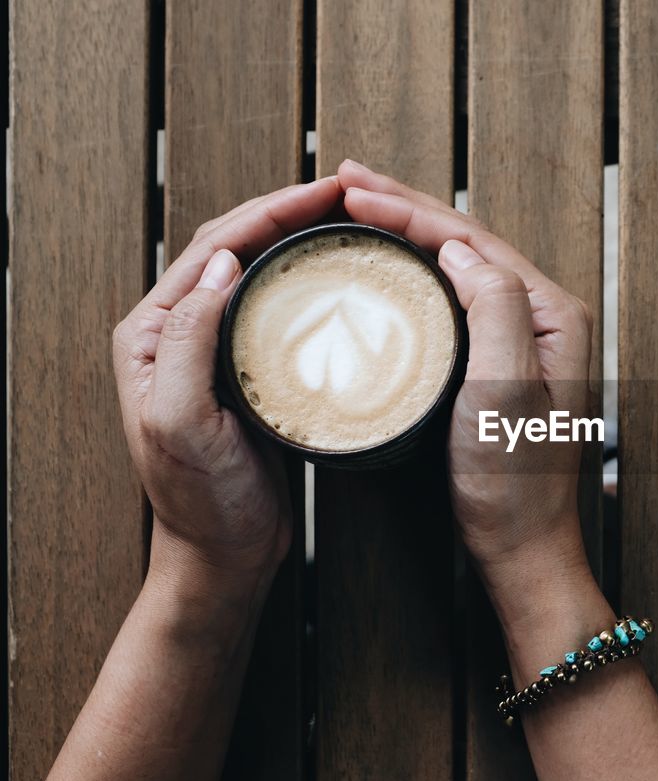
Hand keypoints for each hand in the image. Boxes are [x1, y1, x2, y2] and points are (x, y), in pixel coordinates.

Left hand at [112, 178, 342, 599]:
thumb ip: (190, 341)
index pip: (214, 248)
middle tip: (348, 193)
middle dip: (289, 210)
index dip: (271, 210)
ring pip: (259, 272)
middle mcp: (179, 332)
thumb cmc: (199, 499)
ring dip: (300, 238)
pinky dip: (309, 281)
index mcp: (152, 333)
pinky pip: (279, 309)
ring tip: (350, 220)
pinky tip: (340, 276)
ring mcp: (216, 350)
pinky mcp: (250, 372)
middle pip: (237, 246)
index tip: (327, 191)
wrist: (223, 555)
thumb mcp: (181, 420)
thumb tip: (224, 265)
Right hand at [337, 161, 593, 621]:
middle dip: (404, 206)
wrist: (520, 542)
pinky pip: (454, 295)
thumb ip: (493, 308)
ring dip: (409, 230)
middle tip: (345, 180)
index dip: (409, 209)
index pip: (472, 239)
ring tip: (359, 205)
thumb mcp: (503, 391)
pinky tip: (389, 263)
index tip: (352, 191)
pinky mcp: (500, 359)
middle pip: (466, 241)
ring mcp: (523, 336)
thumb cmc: (512, 479)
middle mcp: (543, 315)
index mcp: (551, 313)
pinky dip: (417, 269)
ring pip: (459, 263)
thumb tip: (459, 247)